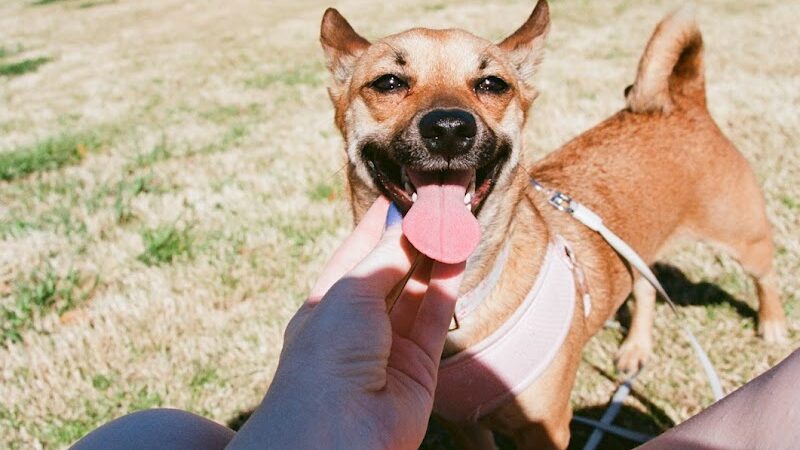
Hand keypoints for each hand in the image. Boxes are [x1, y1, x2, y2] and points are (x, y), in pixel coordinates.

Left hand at [227, 197, 464, 449]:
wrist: (337, 432)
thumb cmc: (326, 355)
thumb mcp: (351, 292)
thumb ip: (385, 258)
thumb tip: (405, 226)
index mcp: (327, 304)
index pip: (355, 254)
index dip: (378, 225)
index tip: (402, 197)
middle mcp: (358, 324)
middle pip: (391, 271)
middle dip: (413, 238)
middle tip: (438, 204)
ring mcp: (390, 346)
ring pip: (418, 291)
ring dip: (435, 257)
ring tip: (455, 221)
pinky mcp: (420, 366)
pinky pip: (436, 317)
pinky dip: (448, 285)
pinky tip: (458, 254)